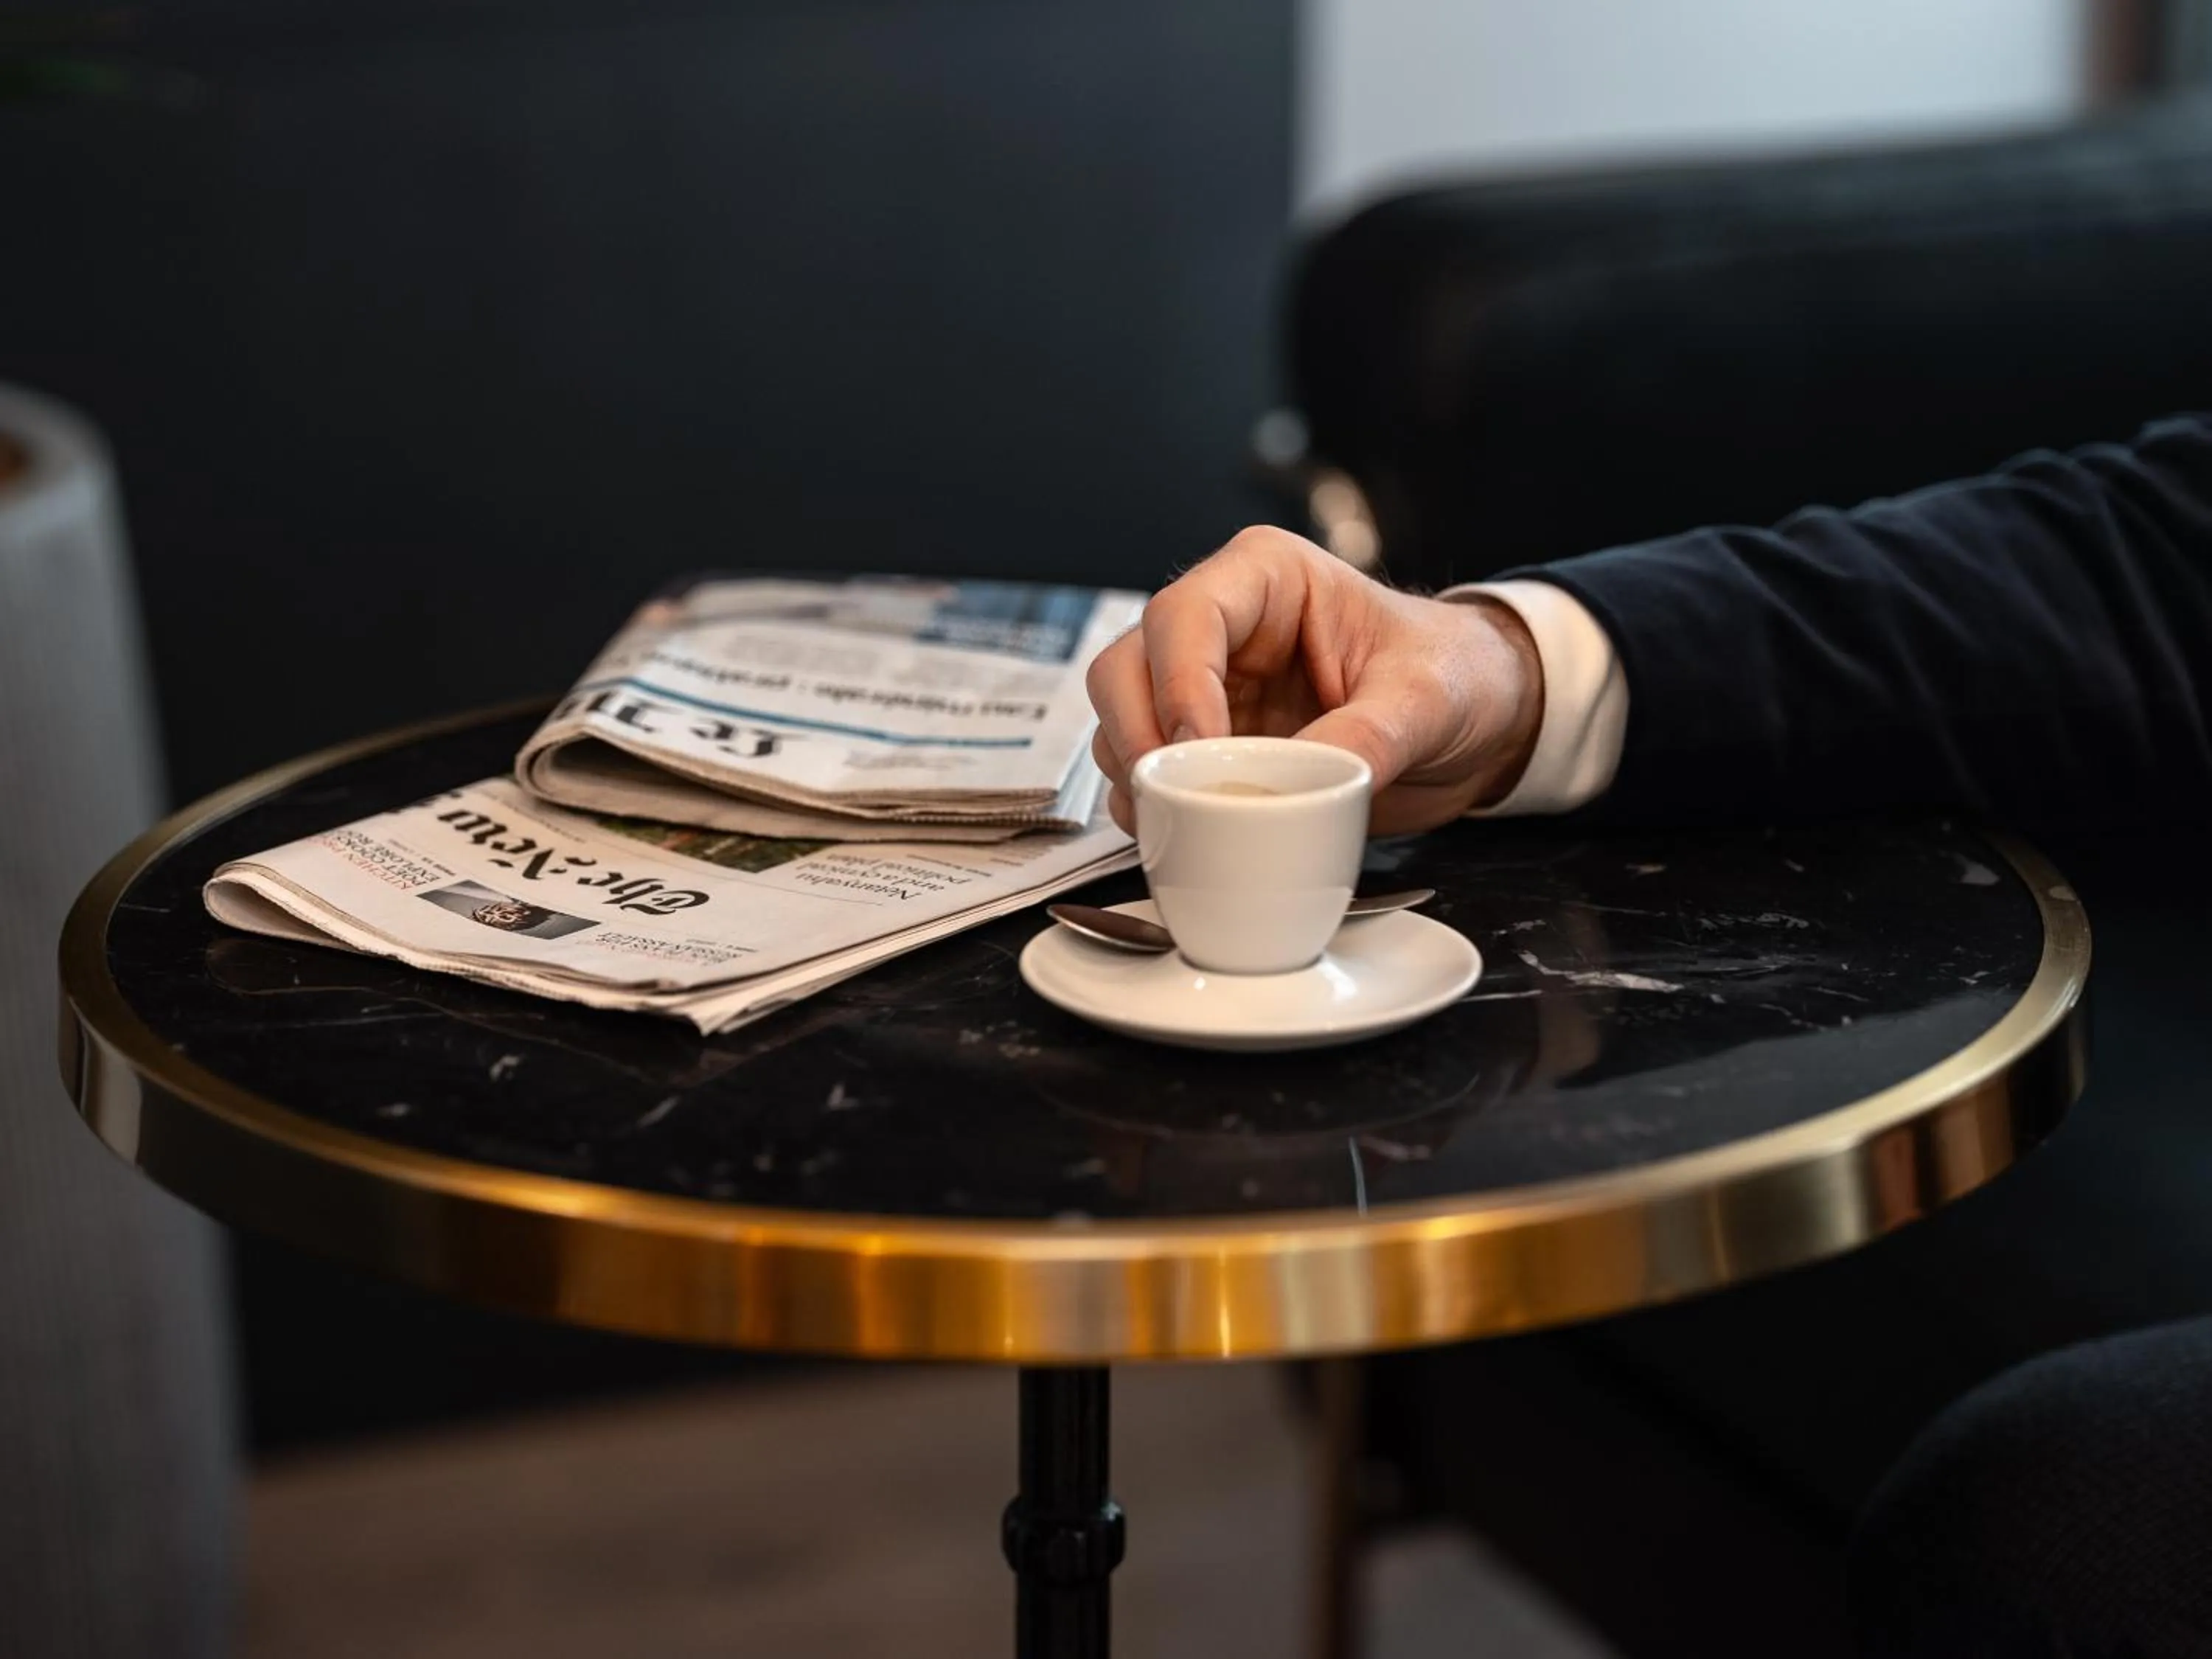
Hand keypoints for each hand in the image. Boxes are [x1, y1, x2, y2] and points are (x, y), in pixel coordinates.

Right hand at [1087, 527, 1544, 834]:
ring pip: (1123, 721)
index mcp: (1268, 578)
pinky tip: (1187, 834)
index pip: (1184, 616)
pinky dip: (1155, 809)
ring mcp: (1209, 689)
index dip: (1176, 684)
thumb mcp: (1428, 698)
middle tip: (1169, 793)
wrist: (1479, 722)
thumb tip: (1302, 786)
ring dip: (1139, 778)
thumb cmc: (1455, 674)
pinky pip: (1150, 774)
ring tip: (1184, 821)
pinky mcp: (1211, 746)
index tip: (1199, 748)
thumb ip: (1368, 734)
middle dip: (1136, 733)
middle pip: (1126, 666)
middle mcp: (1223, 627)